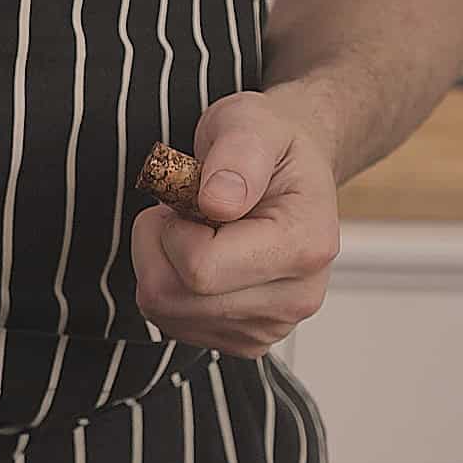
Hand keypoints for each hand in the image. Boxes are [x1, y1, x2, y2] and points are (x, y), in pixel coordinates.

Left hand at [131, 91, 339, 357]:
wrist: (290, 171)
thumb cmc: (269, 145)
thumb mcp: (251, 122)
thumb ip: (237, 154)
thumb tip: (219, 201)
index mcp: (306, 245)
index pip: (200, 268)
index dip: (171, 229)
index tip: (190, 196)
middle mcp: (297, 297)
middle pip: (174, 297)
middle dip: (157, 245)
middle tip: (183, 210)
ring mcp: (270, 326)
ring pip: (165, 313)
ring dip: (157, 265)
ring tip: (193, 230)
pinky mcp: (244, 340)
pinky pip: (170, 324)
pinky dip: (167, 287)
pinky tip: (196, 257)